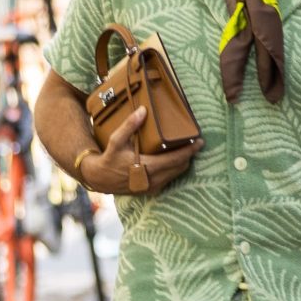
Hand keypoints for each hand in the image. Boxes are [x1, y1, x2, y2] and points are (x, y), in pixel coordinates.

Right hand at [75, 107, 199, 195]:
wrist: (100, 179)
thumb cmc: (109, 158)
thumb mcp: (116, 140)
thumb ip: (130, 126)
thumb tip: (143, 110)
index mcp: (149, 167)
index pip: (177, 159)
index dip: (190, 150)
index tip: (200, 141)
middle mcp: (154, 179)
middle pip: (181, 166)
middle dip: (189, 155)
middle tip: (194, 142)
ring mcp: (154, 187)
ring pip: (176, 174)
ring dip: (182, 162)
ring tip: (186, 148)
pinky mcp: (152, 190)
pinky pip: (169, 179)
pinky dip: (174, 169)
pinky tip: (173, 159)